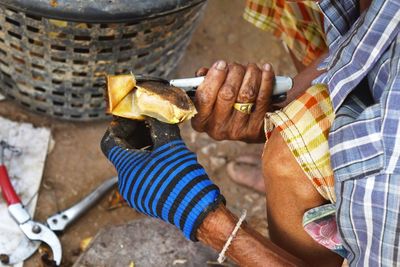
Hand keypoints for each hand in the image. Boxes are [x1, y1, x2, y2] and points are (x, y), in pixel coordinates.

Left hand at [101, 117, 224, 240]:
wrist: (196, 208)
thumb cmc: (182, 177)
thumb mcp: (171, 145)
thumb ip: (159, 125)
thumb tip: (153, 111)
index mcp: (127, 168)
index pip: (110, 142)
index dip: (119, 126)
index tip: (134, 118)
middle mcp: (126, 183)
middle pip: (123, 152)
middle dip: (136, 135)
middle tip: (151, 124)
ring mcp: (136, 193)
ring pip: (134, 164)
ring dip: (145, 148)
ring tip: (162, 139)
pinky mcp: (147, 199)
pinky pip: (142, 176)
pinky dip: (150, 162)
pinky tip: (167, 157)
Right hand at [191, 61, 274, 142]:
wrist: (247, 127)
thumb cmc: (225, 106)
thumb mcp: (210, 98)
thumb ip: (206, 83)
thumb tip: (207, 71)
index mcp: (202, 121)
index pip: (205, 97)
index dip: (214, 77)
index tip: (221, 64)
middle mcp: (218, 128)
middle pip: (227, 93)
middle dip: (234, 72)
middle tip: (236, 66)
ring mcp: (238, 130)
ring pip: (247, 94)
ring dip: (251, 74)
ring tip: (251, 68)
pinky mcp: (257, 128)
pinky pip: (263, 98)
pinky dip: (266, 79)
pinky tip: (266, 70)